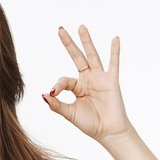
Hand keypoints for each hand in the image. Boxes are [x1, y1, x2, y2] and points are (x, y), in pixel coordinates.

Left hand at [42, 25, 133, 144]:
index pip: (64, 80)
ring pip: (92, 56)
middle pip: (76, 57)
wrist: (108, 132)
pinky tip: (115, 38)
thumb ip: (56, 105)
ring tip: (81, 27)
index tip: (54, 93)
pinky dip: (114, 52)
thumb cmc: (90, 124)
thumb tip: (44, 94)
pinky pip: (113, 63)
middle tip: (60, 29)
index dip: (58, 85)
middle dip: (68, 44)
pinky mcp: (111, 81)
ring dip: (86, 41)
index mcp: (76, 87)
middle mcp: (87, 80)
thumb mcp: (69, 114)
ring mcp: (100, 79)